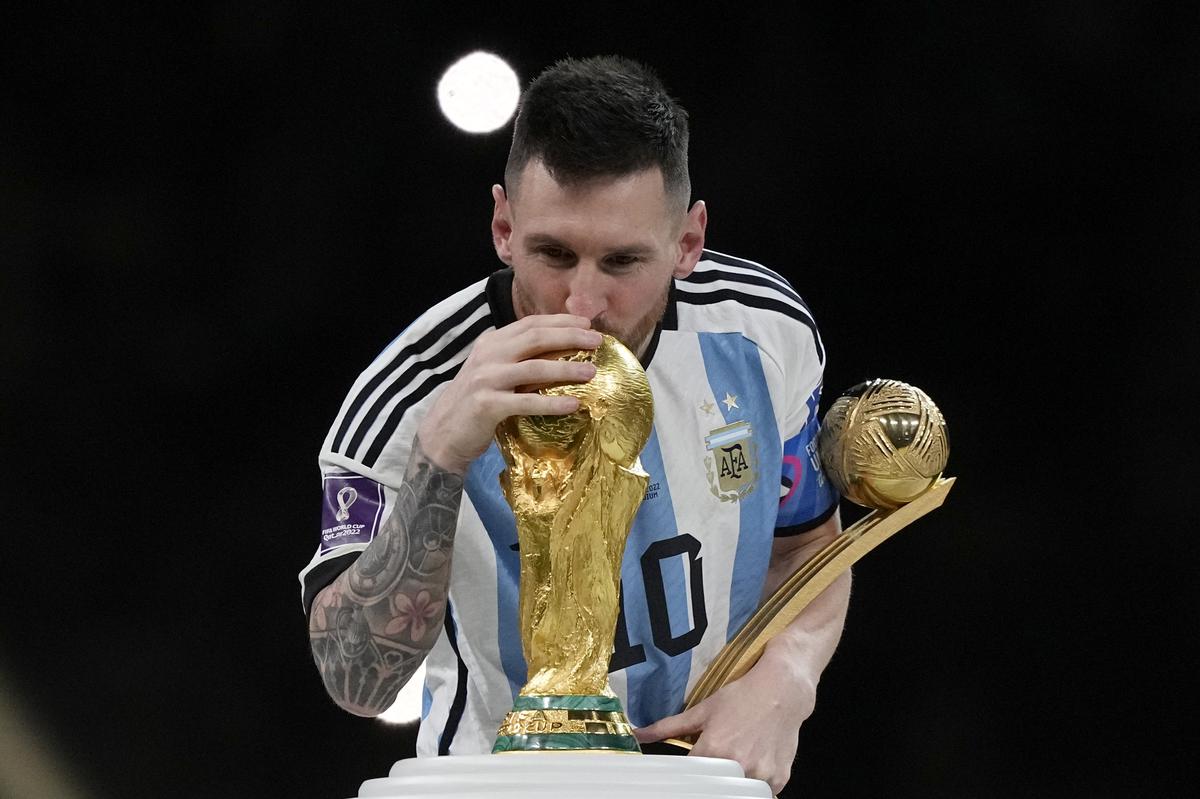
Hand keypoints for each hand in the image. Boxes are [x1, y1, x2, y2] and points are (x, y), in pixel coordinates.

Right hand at [417, 314, 601, 473]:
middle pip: (535, 339)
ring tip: (591, 372)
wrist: (442, 433)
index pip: (530, 324)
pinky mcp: (487, 405)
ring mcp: (486, 379)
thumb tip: (560, 351)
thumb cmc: (475, 403)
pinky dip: (552, 403)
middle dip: (570, 337)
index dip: (560, 322)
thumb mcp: (493, 372)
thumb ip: (517, 358)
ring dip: (566, 369)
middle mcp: (488, 355)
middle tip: (598, 341)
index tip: (587, 325)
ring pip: (534, 368)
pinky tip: (573, 405)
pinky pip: (526, 402)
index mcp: (491, 343)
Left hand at [634, 654, 815, 794]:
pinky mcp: (780, 779)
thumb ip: (668, 727)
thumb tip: (639, 734)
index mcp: (714, 749)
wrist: (782, 691)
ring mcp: (762, 775)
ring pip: (739, 792)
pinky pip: (762, 792)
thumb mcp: (702, 710)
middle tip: (712, 768)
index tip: (685, 776)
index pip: (690, 779)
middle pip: (715, 788)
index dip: (685, 778)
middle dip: (710, 780)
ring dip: (734, 783)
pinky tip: (755, 761)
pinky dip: (755, 783)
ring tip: (736, 760)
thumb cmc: (741, 697)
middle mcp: (739, 766)